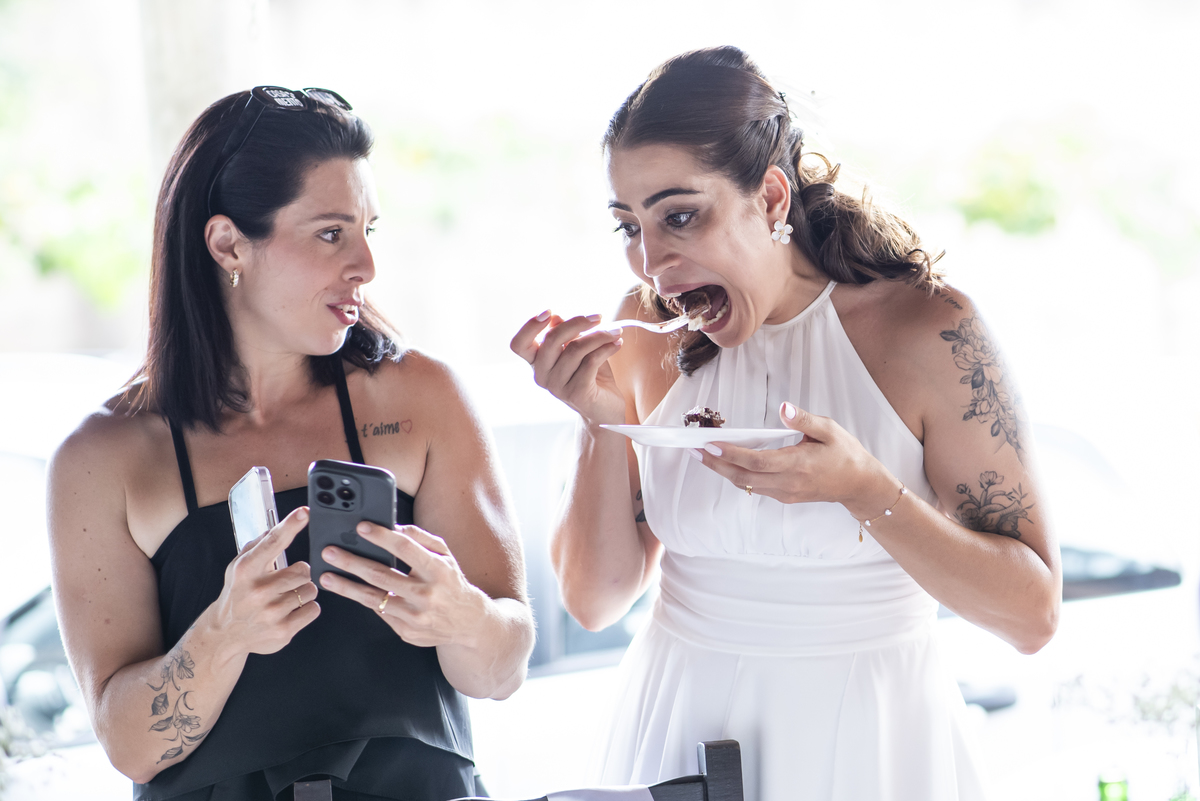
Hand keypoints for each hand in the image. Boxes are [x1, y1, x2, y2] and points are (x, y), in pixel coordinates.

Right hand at [209, 507, 319, 656]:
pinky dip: (306, 608)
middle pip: (303, 570)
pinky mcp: (283, 630)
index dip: (291, 525)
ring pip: (311, 590)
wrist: (225, 633)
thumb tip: (280, 525)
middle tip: (287, 580)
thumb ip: (260, 545)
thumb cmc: (238, 594)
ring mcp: (271, 613)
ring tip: (285, 597)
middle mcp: (258, 591)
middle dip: (300, 573)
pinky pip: (314, 609)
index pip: (273, 542)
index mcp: (247, 570)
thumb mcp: (240, 566)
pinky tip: (290, 610)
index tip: (304, 512)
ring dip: (303, 591)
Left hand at [318, 522, 487, 647]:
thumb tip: (393, 527)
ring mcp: (415, 616)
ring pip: (373, 599)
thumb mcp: (444, 555)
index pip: (406, 549)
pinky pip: (380, 612)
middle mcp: (427, 594)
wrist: (467, 621)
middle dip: (352, 562)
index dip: (381, 537)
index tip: (361, 527)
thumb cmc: (451, 582)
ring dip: (346, 587)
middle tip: (330, 552)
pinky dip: (363, 600)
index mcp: (438, 570)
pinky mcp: (406, 631)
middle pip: (382, 575)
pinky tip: (347, 590)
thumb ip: (420, 538)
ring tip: (326, 577)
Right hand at [510, 310, 625, 424]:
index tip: (549, 311)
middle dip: (577, 322)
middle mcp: (542, 375)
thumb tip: (556, 316)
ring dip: (600, 335)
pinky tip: (617, 343)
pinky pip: (591, 361)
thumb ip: (566, 334)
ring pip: (576, 348)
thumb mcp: (577, 350)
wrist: (605, 409)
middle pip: (552, 339)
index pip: (519, 344)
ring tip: (615, 332)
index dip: (530, 326)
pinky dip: (606, 348)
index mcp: (537, 362)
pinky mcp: (577, 393)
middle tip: (598, 316)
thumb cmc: (590, 375)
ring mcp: (558, 386)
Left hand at [690, 402, 898, 515]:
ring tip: (704, 455)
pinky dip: (738, 475)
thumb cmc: (846, 454)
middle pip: (743, 476)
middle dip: (715, 464)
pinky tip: (727, 463)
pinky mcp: (785, 497)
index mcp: (797, 464)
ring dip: (723, 471)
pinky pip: (755, 487)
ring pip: (746, 484)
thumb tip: (784, 407)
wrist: (859, 485)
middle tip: (694, 449)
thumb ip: (804, 419)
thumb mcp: (830, 430)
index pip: (756, 461)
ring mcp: (785, 493)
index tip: (710, 444)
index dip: (731, 454)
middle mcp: (788, 483)